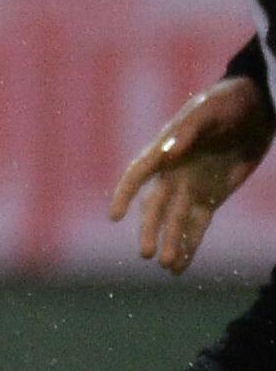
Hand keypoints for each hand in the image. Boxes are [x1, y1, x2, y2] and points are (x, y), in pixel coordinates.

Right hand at [109, 74, 273, 272]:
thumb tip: (167, 153)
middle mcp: (173, 172)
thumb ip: (190, 131)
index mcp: (166, 148)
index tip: (115, 216)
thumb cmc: (228, 103)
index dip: (124, 194)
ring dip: (171, 243)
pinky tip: (181, 265)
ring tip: (168, 268)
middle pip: (155, 206)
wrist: (256, 109)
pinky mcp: (211, 197)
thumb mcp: (211, 112)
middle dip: (150, 230)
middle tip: (147, 254)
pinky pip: (197, 225)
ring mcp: (191, 186)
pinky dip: (190, 244)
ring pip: (175, 220)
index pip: (138, 174)